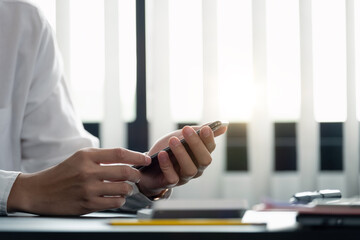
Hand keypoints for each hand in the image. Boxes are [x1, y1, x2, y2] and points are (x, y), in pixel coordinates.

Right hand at [7, 148, 150, 214]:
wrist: (39, 191)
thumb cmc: (62, 173)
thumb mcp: (79, 158)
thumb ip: (101, 158)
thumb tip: (127, 160)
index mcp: (87, 156)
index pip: (119, 153)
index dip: (137, 156)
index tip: (146, 159)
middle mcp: (88, 171)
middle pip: (124, 171)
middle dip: (136, 174)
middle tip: (138, 176)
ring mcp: (88, 189)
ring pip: (122, 188)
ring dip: (128, 189)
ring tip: (126, 188)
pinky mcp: (86, 204)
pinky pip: (114, 202)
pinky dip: (120, 200)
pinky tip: (117, 198)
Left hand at [136, 124, 226, 197]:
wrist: (149, 165)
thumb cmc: (169, 149)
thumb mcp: (183, 136)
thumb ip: (200, 131)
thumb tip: (224, 125)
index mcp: (200, 156)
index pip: (210, 149)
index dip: (209, 139)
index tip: (204, 128)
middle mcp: (196, 168)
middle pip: (204, 160)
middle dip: (196, 144)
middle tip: (186, 129)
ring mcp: (184, 177)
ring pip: (190, 169)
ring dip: (181, 154)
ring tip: (172, 141)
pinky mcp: (170, 183)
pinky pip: (172, 178)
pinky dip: (167, 165)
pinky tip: (162, 154)